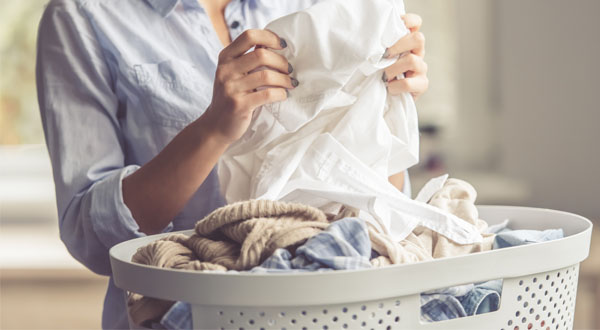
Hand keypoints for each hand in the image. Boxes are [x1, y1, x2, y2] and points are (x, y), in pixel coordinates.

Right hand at [201, 29, 297, 144]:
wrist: (216, 125)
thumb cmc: (232, 96)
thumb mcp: (234, 73)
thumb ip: (248, 59)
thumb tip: (273, 43)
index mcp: (226, 57)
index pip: (249, 36)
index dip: (269, 37)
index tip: (282, 45)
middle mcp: (226, 70)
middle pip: (261, 54)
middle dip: (281, 62)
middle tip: (289, 70)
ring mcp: (231, 88)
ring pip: (266, 75)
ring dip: (284, 79)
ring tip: (290, 83)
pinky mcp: (239, 105)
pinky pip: (267, 94)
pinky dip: (280, 94)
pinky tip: (283, 95)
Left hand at [382, 13, 428, 99]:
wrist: (386, 99)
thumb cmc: (379, 74)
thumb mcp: (378, 57)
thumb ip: (380, 47)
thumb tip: (370, 40)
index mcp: (408, 42)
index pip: (415, 23)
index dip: (407, 21)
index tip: (392, 30)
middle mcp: (418, 52)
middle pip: (418, 38)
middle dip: (398, 46)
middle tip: (384, 56)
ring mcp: (421, 68)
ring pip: (412, 60)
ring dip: (392, 69)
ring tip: (384, 77)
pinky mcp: (422, 84)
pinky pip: (408, 83)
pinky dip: (395, 86)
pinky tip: (389, 88)